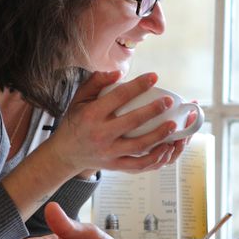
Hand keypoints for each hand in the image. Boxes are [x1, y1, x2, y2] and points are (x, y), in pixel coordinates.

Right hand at [45, 71, 182, 175]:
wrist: (65, 153)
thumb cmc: (75, 121)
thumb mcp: (79, 98)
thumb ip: (96, 82)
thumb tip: (118, 72)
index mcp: (92, 114)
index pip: (119, 96)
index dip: (138, 85)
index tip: (154, 77)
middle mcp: (100, 133)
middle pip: (132, 121)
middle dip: (153, 110)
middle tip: (169, 102)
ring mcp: (108, 152)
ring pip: (138, 146)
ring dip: (158, 136)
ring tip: (173, 125)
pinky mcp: (114, 165)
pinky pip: (138, 165)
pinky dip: (154, 158)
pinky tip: (166, 148)